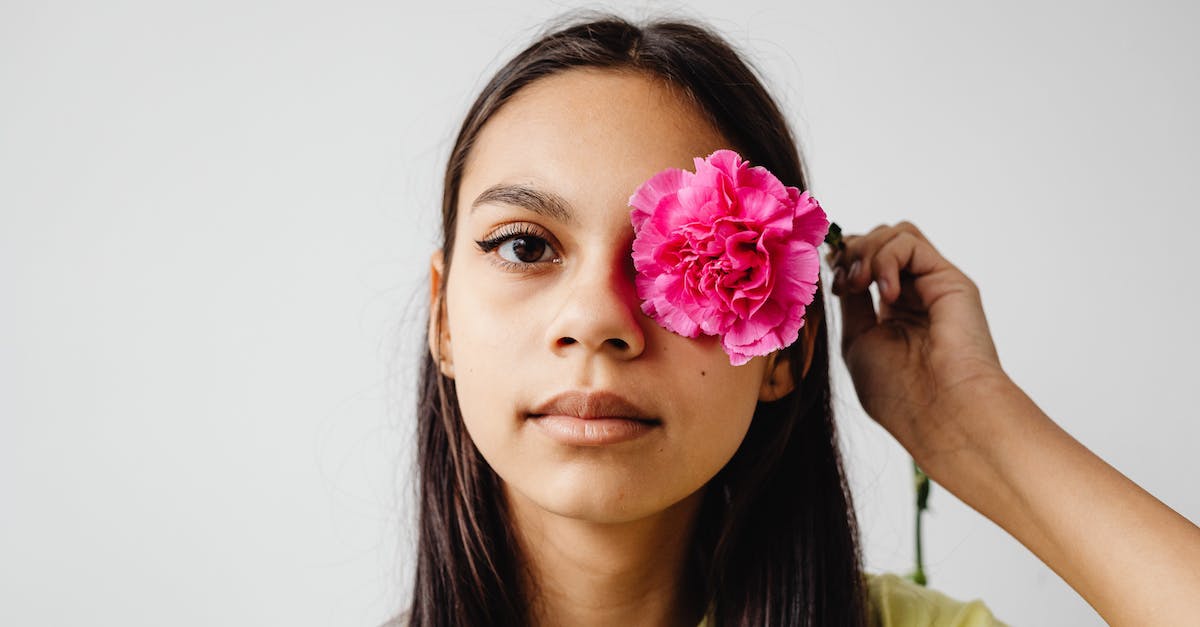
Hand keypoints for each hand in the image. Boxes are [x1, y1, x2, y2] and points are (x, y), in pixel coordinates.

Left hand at [826, 221, 1007, 455]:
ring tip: (860, 285)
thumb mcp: (858, 341)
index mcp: (894, 313)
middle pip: (879, 241)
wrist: (941, 413)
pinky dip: (886, 258)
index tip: (829, 280)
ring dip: (866, 251)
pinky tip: (885, 294)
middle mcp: (916, 295)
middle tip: (843, 283)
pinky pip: (909, 242)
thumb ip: (853, 303)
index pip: (866, 263)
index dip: (842, 261)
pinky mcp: (950, 279)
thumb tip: (841, 269)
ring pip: (895, 233)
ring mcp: (933, 285)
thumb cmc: (899, 392)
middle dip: (851, 252)